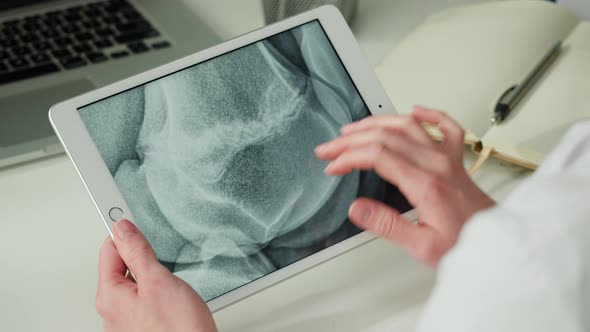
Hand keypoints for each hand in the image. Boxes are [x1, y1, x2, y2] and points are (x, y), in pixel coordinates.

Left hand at [97, 219, 216, 331]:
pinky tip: (172, 295)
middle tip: (157, 251)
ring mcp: (127, 321)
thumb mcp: (159, 280)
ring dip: (151, 275)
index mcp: (110, 296)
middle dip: (140, 256)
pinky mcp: (143, 326)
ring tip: (170, 280)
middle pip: (120, 266)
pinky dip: (157, 290)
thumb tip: (123, 229)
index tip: (124, 212)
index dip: (122, 231)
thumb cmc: (179, 329)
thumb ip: (138, 251)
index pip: (108, 250)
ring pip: (135, 284)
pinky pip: (144, 299)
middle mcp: (113, 311)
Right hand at [315, 106, 494, 267]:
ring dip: (377, 122)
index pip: (378, 156)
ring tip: (354, 128)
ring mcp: (449, 158)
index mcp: (426, 184)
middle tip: (330, 147)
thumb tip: (357, 208)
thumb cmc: (465, 245)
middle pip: (387, 136)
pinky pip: (446, 126)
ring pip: (409, 125)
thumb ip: (387, 226)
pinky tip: (415, 110)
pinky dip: (429, 114)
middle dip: (352, 139)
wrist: (499, 244)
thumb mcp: (421, 247)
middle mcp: (437, 164)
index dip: (349, 156)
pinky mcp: (457, 160)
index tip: (333, 165)